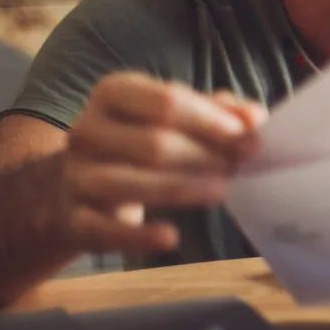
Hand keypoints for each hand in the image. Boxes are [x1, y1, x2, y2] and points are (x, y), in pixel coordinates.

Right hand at [59, 72, 265, 253]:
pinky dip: (139, 236)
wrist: (78, 185)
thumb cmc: (141, 140)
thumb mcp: (174, 117)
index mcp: (114, 93)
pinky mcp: (75, 218)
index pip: (167, 101)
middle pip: (153, 143)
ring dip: (181, 189)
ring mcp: (76, 175)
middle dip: (204, 155)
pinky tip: (171, 236)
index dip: (211, 120)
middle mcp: (87, 130)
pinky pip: (105, 229)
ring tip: (220, 190)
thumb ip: (218, 112)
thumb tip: (255, 116)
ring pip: (129, 183)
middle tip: (239, 165)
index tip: (247, 134)